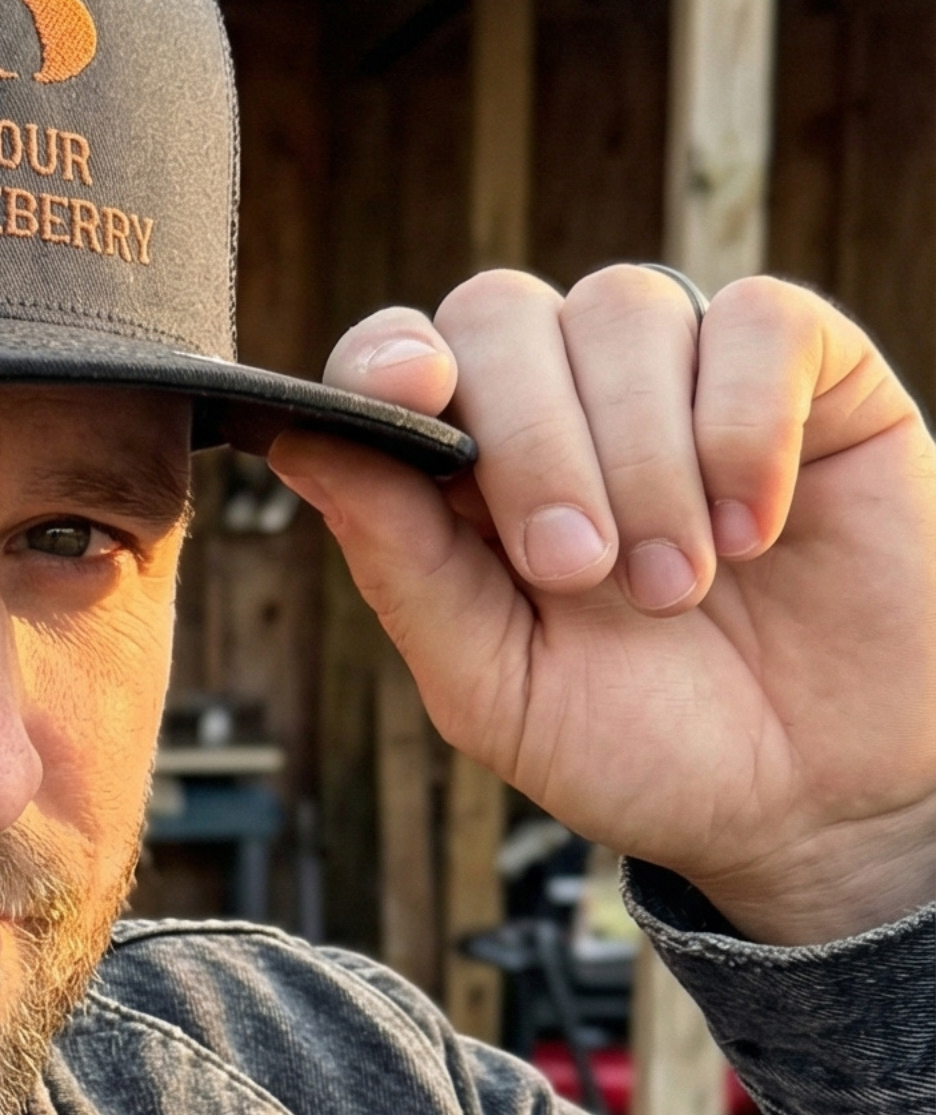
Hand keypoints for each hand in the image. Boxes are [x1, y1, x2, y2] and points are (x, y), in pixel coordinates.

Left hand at [269, 267, 935, 946]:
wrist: (816, 807)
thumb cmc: (640, 743)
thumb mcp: (494, 683)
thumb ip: (400, 562)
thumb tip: (297, 443)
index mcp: (463, 457)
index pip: (395, 352)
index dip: (387, 356)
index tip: (410, 395)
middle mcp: (562, 389)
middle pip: (499, 313)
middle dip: (529, 441)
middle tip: (577, 571)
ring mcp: (681, 369)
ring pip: (622, 307)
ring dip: (640, 454)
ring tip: (676, 585)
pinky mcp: (808, 373)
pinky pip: (759, 317)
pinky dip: (745, 420)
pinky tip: (755, 527)